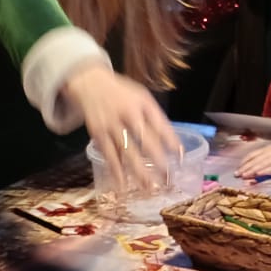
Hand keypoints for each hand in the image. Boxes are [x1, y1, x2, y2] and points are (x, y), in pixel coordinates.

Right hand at [66, 64, 180, 192]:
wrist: (89, 83)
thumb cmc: (121, 93)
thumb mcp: (141, 97)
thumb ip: (155, 117)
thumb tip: (171, 142)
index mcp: (142, 104)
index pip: (161, 125)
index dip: (171, 141)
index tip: (181, 158)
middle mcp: (128, 114)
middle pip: (146, 140)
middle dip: (158, 161)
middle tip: (168, 179)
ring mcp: (112, 124)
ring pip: (127, 151)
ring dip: (138, 171)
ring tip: (149, 188)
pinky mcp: (98, 134)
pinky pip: (109, 155)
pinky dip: (116, 171)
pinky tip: (122, 185)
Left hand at [234, 131, 270, 178]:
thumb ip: (267, 155)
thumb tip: (257, 163)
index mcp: (268, 149)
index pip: (253, 155)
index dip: (244, 162)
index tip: (237, 168)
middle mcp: (270, 153)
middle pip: (255, 160)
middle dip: (245, 168)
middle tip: (236, 174)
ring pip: (262, 165)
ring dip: (252, 170)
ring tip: (244, 176)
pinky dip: (264, 171)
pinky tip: (258, 174)